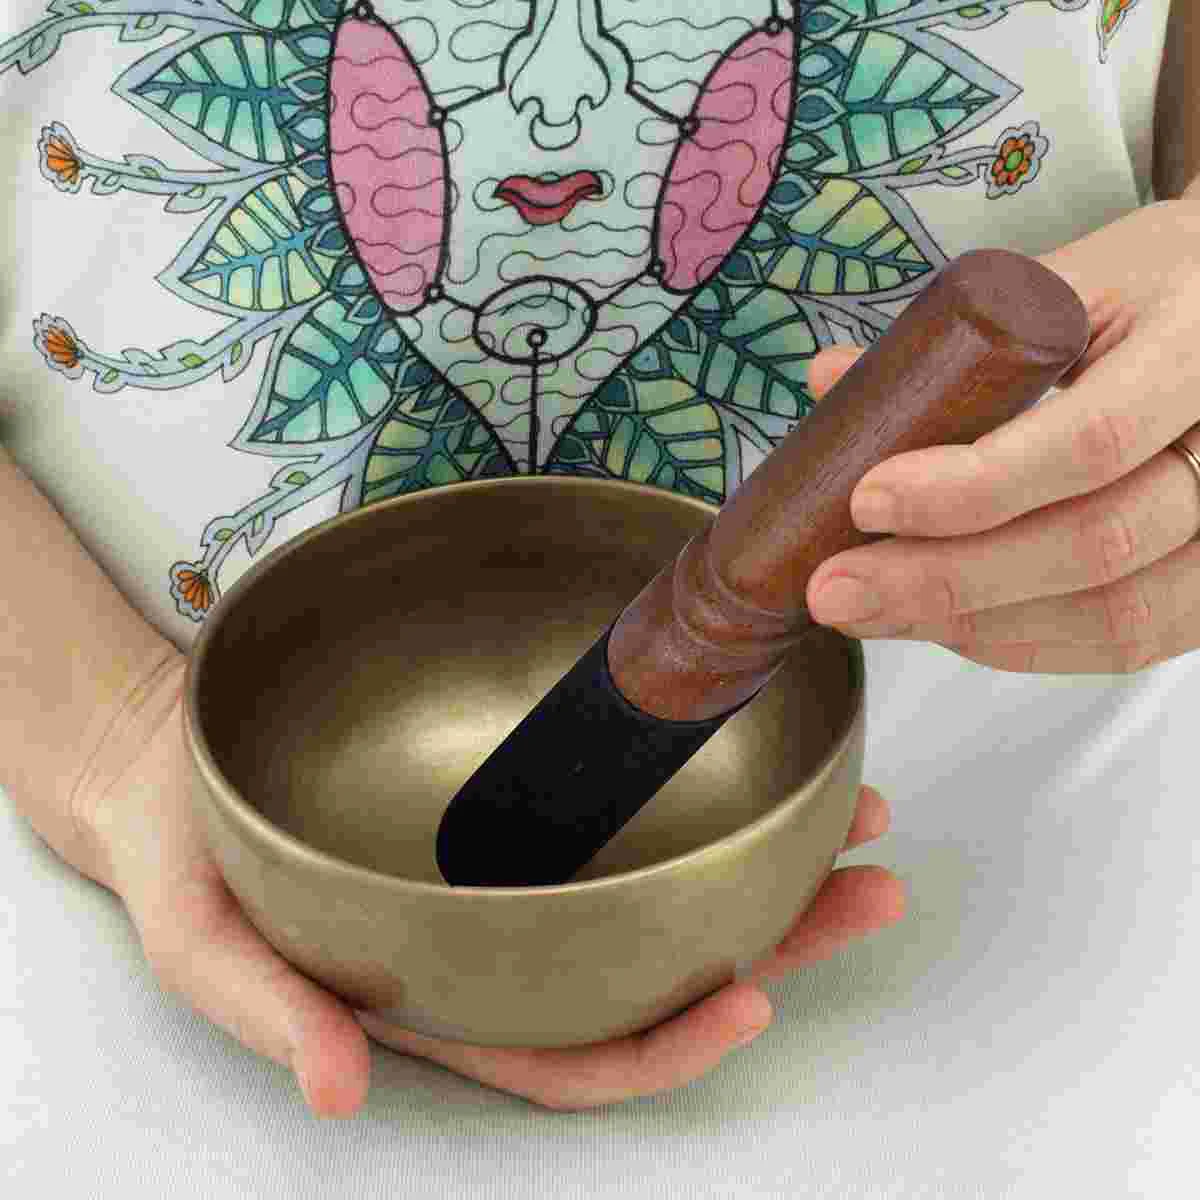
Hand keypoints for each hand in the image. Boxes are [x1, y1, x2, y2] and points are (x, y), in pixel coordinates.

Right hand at [36, 653, 903, 1115]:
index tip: (752, 998)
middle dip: (774, 942)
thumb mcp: (203, 942)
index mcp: (447, 1000)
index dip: (667, 1047)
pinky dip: (696, 787)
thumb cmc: (194, 859)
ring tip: (857, 816)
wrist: (182, 763)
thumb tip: (339, 1087)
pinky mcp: (520, 797)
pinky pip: (623, 804)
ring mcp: (522, 871)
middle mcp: (504, 945)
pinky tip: (756, 751)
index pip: (576, 1054)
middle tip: (866, 888)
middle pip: (656, 968)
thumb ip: (272, 1012)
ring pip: (665, 887)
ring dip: (769, 862)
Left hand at [804, 194, 1199, 673]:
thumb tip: (829, 382)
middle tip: (834, 589)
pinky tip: (940, 623)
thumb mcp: (1070, 282)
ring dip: (971, 625)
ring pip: (1114, 616)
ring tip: (869, 610)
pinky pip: (1125, 643)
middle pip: (1096, 546)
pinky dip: (1021, 643)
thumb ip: (957, 339)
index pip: (1091, 440)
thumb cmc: (1156, 293)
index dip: (972, 487)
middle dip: (945, 579)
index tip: (866, 499)